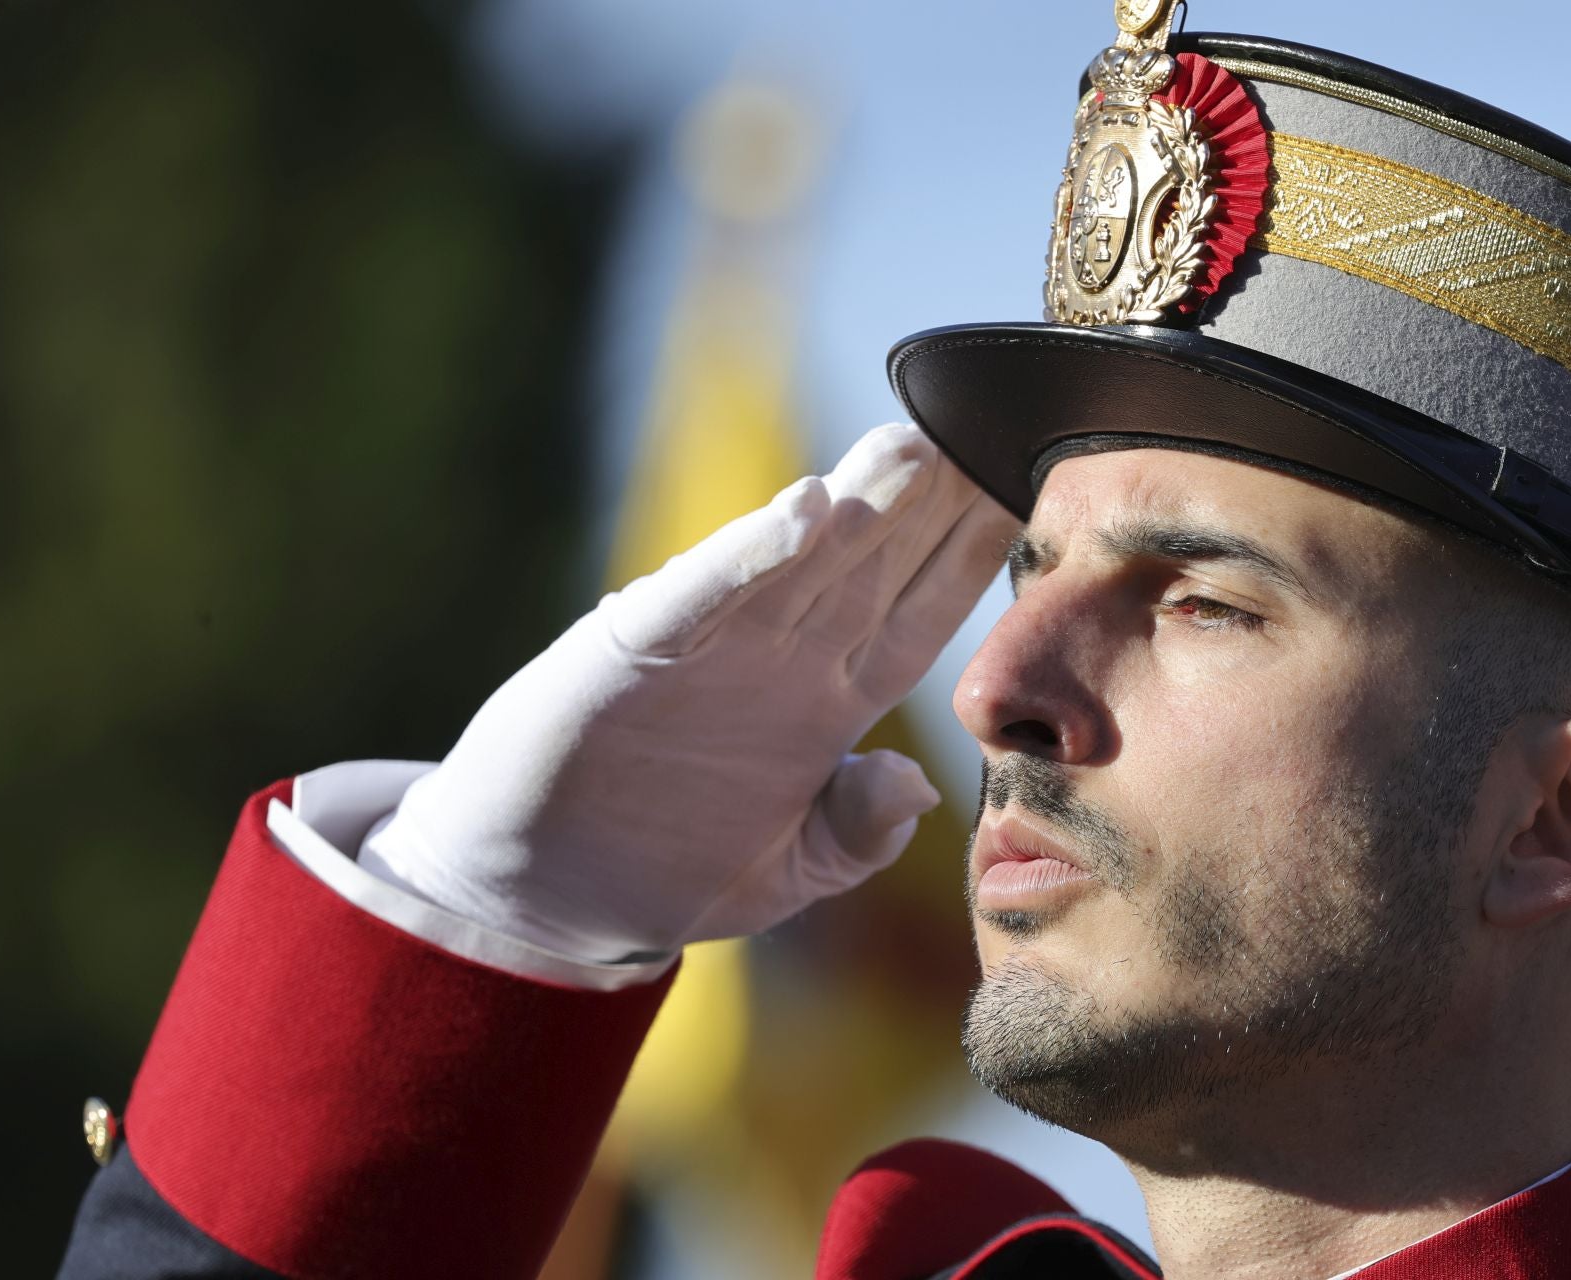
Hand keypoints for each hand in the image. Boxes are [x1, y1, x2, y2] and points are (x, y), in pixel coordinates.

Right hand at [361, 423, 1017, 960]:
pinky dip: (751, 553)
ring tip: (913, 443)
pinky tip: (804, 509)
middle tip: (986, 431)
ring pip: (800, 563)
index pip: (917, 620)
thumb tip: (917, 786)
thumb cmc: (662, 876)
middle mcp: (777, 665)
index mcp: (823, 712)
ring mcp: (711, 652)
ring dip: (857, 505)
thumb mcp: (781, 875)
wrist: (543, 893)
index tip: (1027, 502)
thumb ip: (851, 836)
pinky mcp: (636, 651)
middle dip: (929, 505)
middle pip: (870, 569)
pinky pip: (706, 594)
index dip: (969, 563)